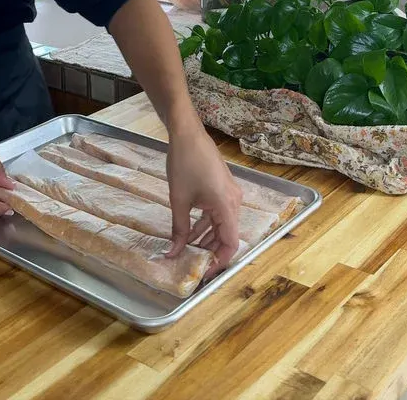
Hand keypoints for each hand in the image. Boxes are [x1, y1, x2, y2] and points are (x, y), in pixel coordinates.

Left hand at [166, 122, 240, 269]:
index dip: (218, 262)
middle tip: (192, 265)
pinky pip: (218, 214)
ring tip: (188, 251)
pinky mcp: (222, 189)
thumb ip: (179, 229)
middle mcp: (233, 201)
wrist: (187, 133)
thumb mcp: (179, 199)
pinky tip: (191, 233)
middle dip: (210, 252)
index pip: (230, 243)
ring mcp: (229, 194)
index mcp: (226, 205)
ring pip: (222, 226)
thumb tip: (173, 253)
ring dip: (207, 239)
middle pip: (227, 236)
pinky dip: (206, 225)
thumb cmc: (184, 163)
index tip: (203, 273)